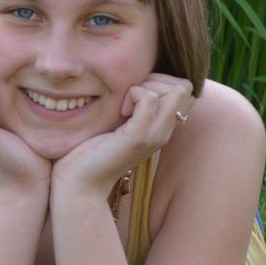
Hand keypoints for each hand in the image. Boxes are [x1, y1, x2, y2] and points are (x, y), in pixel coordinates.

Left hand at [51, 74, 194, 198]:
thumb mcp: (117, 125)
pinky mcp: (139, 136)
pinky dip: (133, 94)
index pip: (186, 91)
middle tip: (130, 98)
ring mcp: (155, 135)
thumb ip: (131, 108)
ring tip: (125, 106)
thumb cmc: (90, 152)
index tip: (134, 95)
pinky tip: (120, 112)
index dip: (162, 82)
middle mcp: (163, 132)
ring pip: (176, 90)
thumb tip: (135, 81)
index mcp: (160, 128)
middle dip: (157, 80)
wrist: (80, 184)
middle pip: (185, 87)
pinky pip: (150, 98)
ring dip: (146, 87)